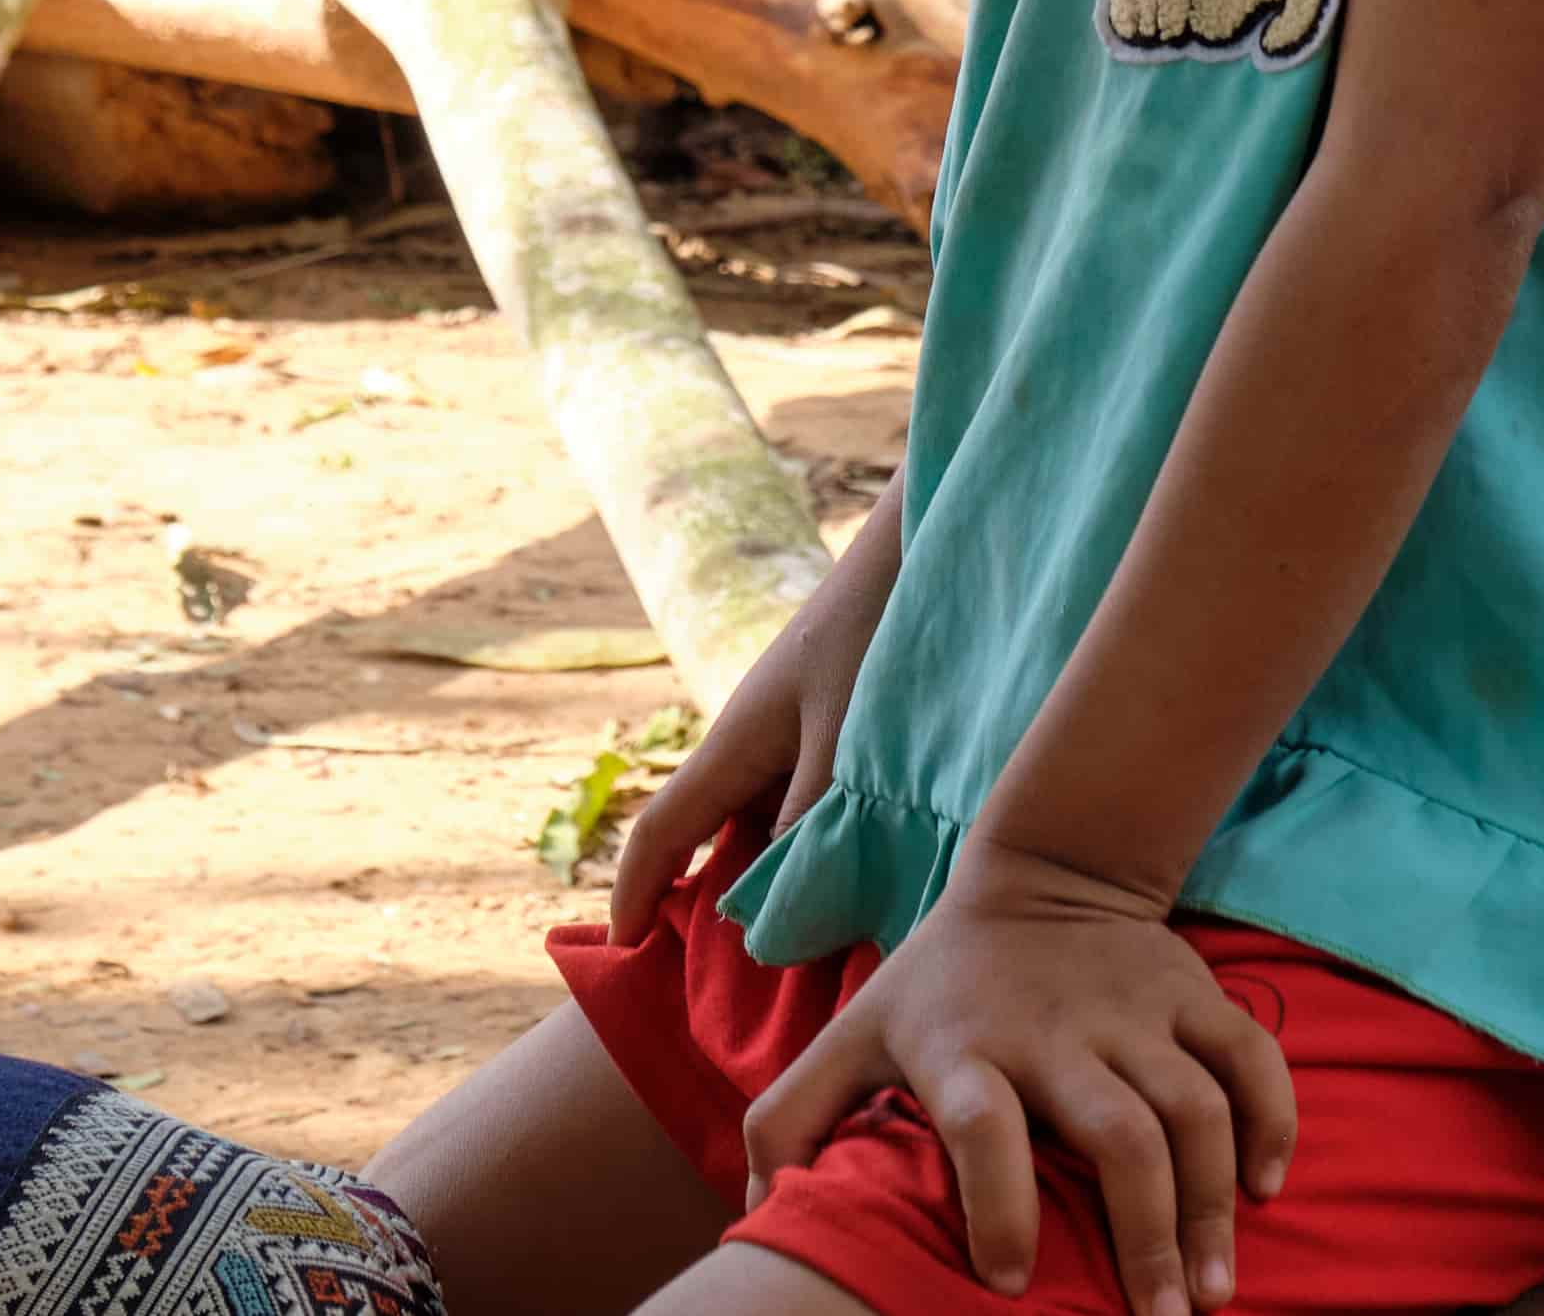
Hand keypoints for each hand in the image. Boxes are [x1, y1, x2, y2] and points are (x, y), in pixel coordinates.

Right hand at [607, 500, 903, 941]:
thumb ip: (813, 826)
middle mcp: (752, 744)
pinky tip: (858, 890)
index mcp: (736, 742)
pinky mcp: (832, 732)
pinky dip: (815, 855)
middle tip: (735, 991)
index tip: (624, 951)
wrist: (918, 552)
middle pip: (712, 840)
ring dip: (775, 886)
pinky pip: (806, 809)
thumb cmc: (878, 635)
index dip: (637, 893)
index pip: (663, 830)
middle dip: (713, 911)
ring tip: (805, 960)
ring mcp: (792, 737)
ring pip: (766, 829)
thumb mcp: (846, 741)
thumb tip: (771, 919)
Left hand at [738, 839, 1294, 1315]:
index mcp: (968, 1050)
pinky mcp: (1194, 995)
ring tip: (1212, 1290)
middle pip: (1117, 1134)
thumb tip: (759, 1203)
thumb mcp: (855, 1031)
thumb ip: (792, 1114)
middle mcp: (1056, 1032)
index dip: (996, 1205)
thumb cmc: (941, 984)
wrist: (1042, 869)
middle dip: (1145, 1237)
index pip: (983, 1126)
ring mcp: (1134, 1013)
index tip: (1005, 1283)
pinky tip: (1268, 1190)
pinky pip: (1250, 1061)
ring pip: (1193, 1111)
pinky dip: (1271, 1123)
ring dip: (1212, 1207)